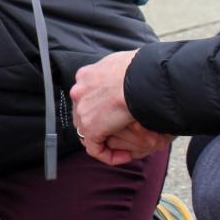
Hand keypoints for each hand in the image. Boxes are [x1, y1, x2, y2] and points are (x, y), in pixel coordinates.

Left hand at [69, 49, 171, 164]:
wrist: (141, 79)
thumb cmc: (140, 69)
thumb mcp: (123, 63)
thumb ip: (116, 71)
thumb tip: (124, 71)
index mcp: (86, 75)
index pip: (87, 96)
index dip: (100, 107)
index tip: (117, 114)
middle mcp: (79, 91)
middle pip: (84, 113)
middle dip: (100, 124)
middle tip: (118, 132)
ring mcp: (82, 110)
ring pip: (87, 132)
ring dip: (104, 140)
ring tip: (123, 147)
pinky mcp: (90, 128)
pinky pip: (96, 149)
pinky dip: (109, 155)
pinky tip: (124, 156)